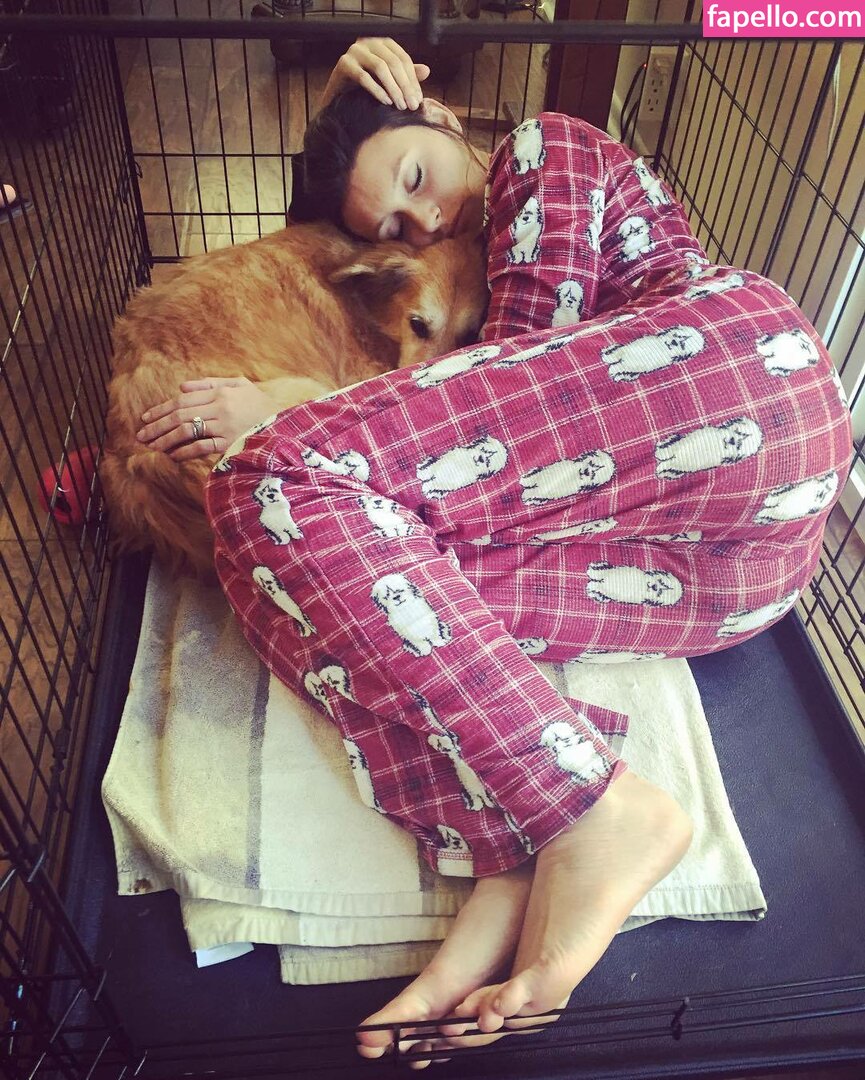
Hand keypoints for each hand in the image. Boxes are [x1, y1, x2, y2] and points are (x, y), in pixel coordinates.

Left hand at [136, 377, 279, 461]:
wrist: (287, 424)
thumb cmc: (262, 405)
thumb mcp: (240, 385)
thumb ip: (210, 383)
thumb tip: (181, 387)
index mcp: (220, 392)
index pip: (182, 400)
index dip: (161, 409)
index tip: (145, 418)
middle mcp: (220, 408)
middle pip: (180, 415)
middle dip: (157, 425)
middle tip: (141, 435)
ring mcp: (225, 426)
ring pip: (186, 430)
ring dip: (166, 439)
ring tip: (152, 447)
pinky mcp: (231, 443)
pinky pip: (201, 447)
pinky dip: (184, 452)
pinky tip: (173, 456)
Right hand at [321, 38, 430, 110]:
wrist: (337, 99)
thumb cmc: (365, 90)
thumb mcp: (388, 82)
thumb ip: (405, 75)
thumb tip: (427, 70)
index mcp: (382, 44)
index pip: (403, 59)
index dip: (413, 80)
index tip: (418, 101)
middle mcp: (368, 43)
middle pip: (393, 62)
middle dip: (405, 86)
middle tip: (412, 106)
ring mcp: (355, 51)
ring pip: (380, 67)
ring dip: (393, 88)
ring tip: (400, 106)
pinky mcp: (344, 64)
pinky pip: (364, 77)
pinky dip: (377, 90)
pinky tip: (386, 102)